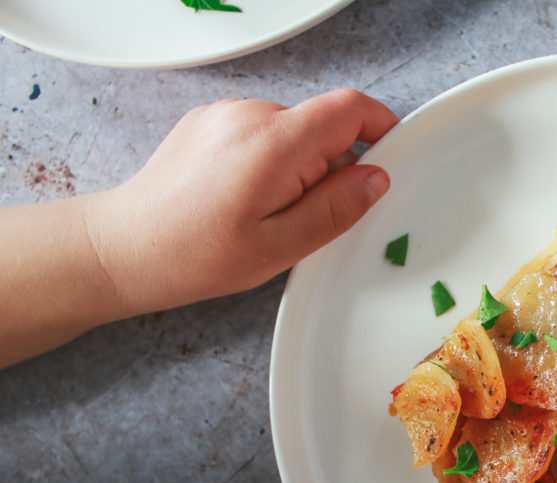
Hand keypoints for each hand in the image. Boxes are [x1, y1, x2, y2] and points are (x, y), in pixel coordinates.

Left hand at [89, 88, 398, 315]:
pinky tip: (247, 199)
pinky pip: (264, 132)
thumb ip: (336, 209)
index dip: (381, 130)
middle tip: (311, 215)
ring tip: (271, 213)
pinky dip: (272, 161)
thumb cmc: (194, 255)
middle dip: (334, 164)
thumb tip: (375, 179)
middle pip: (322, 123)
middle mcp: (249, 114)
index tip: (388, 161)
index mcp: (273, 143)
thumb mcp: (281, 247)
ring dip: (301, 165)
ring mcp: (225, 114)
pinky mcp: (210, 121)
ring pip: (294, 130)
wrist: (125, 248)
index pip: (350, 108)